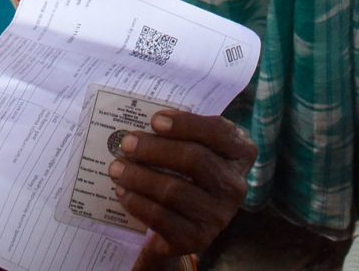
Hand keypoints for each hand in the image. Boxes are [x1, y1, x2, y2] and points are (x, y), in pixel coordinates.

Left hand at [108, 111, 252, 266]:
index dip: (186, 124)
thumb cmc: (188, 174)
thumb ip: (180, 134)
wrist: (183, 224)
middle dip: (155, 149)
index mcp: (241, 154)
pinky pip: (161, 217)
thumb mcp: (195, 148)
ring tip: (117, 168)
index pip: (218, 132)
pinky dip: (138, 203)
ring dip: (140, 177)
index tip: (154, 120)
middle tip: (126, 143)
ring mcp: (219, 215)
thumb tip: (142, 124)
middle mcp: (235, 185)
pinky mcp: (197, 238)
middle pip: (194, 160)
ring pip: (174, 190)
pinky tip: (123, 192)